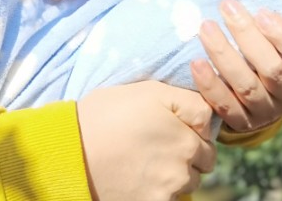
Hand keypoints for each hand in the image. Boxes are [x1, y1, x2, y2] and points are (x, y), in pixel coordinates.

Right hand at [77, 81, 215, 200]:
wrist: (70, 151)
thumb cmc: (106, 114)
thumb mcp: (149, 91)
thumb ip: (189, 101)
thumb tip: (210, 117)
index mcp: (187, 138)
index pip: (208, 136)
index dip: (192, 129)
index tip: (170, 125)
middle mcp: (184, 169)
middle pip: (202, 163)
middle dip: (188, 153)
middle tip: (157, 143)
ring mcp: (168, 191)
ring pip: (186, 183)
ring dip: (175, 174)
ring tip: (144, 160)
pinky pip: (169, 198)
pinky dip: (158, 190)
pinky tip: (137, 176)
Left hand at [191, 0, 281, 132]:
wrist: (251, 93)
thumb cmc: (263, 49)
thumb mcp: (273, 36)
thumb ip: (266, 15)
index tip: (262, 12)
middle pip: (273, 69)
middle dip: (247, 36)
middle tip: (227, 7)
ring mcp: (265, 111)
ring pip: (246, 86)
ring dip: (224, 55)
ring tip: (206, 27)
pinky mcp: (240, 121)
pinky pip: (224, 106)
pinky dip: (210, 84)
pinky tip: (196, 62)